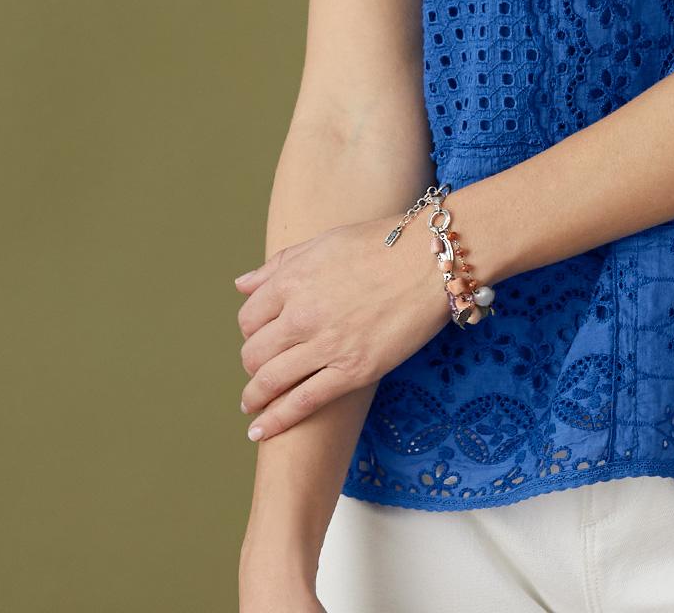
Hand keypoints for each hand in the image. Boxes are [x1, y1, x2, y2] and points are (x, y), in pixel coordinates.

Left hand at [232, 213, 450, 440]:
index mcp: (294, 280)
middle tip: (261, 370)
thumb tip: (241, 284)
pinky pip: (303, 402)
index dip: (250, 331)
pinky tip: (260, 431)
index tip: (259, 338)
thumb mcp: (326, 242)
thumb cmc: (383, 244)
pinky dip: (276, 421)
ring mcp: (327, 344)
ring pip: (270, 381)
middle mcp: (302, 314)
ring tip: (252, 406)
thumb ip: (281, 264)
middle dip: (252, 365)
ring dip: (255, 397)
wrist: (432, 261)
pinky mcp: (353, 370)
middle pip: (254, 353)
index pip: (249, 317)